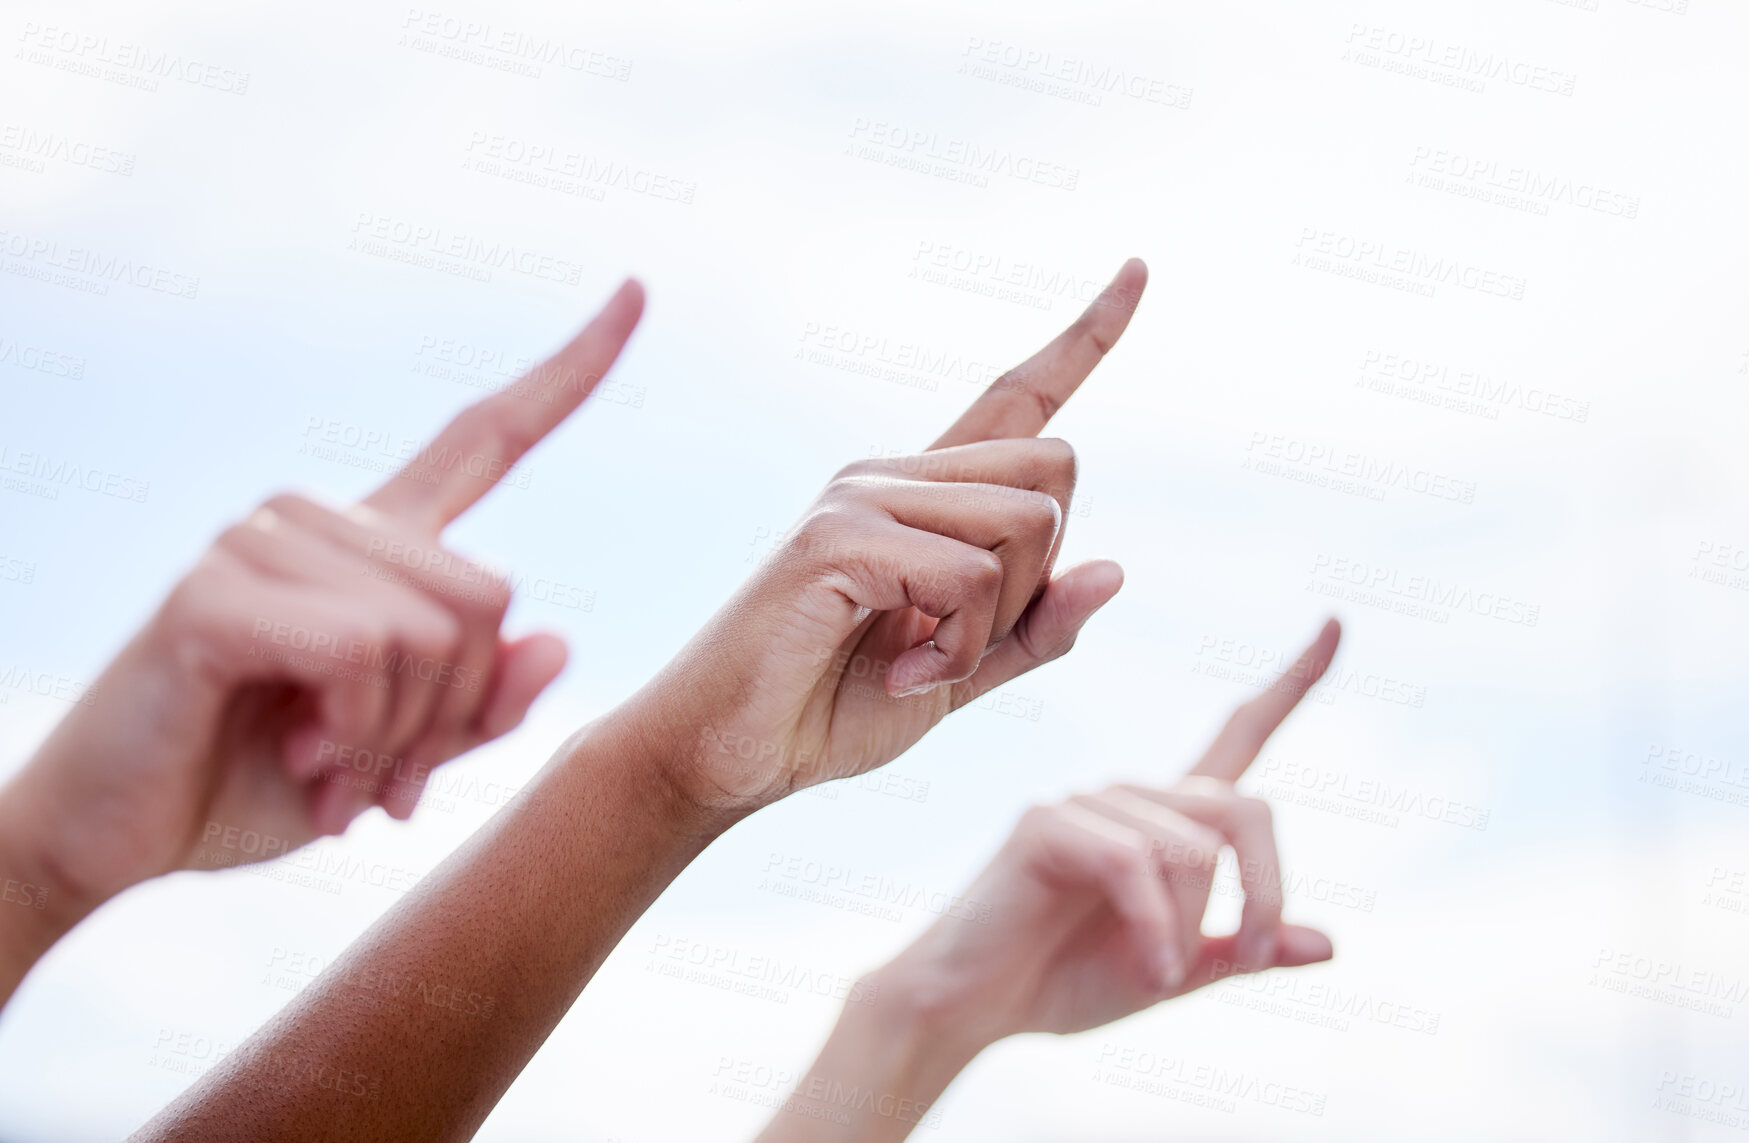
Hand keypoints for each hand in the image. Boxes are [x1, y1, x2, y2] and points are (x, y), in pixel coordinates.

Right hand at [0, 281, 644, 921]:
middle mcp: (324, 519)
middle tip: (378, 774)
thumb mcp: (398, 759)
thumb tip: (558, 642)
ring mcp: (262, 541)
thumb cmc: (257, 785)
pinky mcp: (215, 590)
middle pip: (492, 595)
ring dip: (395, 738)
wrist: (116, 838)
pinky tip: (303, 760)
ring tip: (327, 769)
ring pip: (433, 632)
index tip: (638, 292)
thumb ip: (481, 708)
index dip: (570, 373)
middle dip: (453, 715)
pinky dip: (353, 734)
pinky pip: (364, 653)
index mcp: (378, 543)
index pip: (487, 436)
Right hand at [619, 260, 1147, 812]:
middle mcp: (893, 475)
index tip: (1139, 269)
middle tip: (962, 640)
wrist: (725, 754)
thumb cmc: (829, 710)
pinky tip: (904, 676)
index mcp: (925, 495)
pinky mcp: (835, 538)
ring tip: (925, 662)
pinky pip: (970, 574)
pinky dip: (959, 645)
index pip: (1017, 394)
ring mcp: (859, 496)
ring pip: (1027, 519)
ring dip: (1000, 617)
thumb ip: (1034, 631)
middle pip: (1055, 466)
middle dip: (1039, 574)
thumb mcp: (961, 675)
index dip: (1086, 337)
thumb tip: (1117, 569)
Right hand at [875, 621, 1339, 1047]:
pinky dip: (1156, 929)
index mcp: (1170, 821)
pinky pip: (1135, 863)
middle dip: (1264, 891)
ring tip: (1163, 978)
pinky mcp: (1046, 823)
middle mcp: (1133, 795)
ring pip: (1190, 847)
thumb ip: (1241, 953)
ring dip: (1192, 926)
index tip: (1339, 626)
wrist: (973, 1009)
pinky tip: (1148, 973)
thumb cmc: (1062, 981)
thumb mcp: (1175, 973)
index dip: (1293, 683)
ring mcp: (1086, 802)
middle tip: (1245, 956)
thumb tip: (1329, 943)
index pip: (1240, 734)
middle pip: (1243, 809)